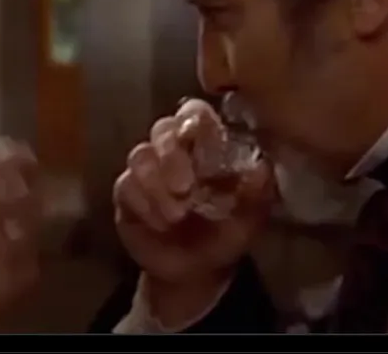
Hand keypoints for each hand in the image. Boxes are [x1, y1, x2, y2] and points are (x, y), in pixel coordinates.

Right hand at [113, 99, 275, 285]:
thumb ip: (257, 192)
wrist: (195, 272)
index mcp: (205, 147)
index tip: (203, 139)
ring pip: (140, 155)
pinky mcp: (126, 194)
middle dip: (172, 155)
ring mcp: (147, 171)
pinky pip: (126, 186)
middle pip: (162, 128)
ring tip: (176, 215)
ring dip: (156, 184)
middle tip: (185, 187)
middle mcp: (172, 152)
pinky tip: (161, 224)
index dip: (196, 120)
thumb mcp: (251, 218)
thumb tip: (261, 167)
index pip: (195, 115)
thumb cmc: (226, 235)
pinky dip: (144, 204)